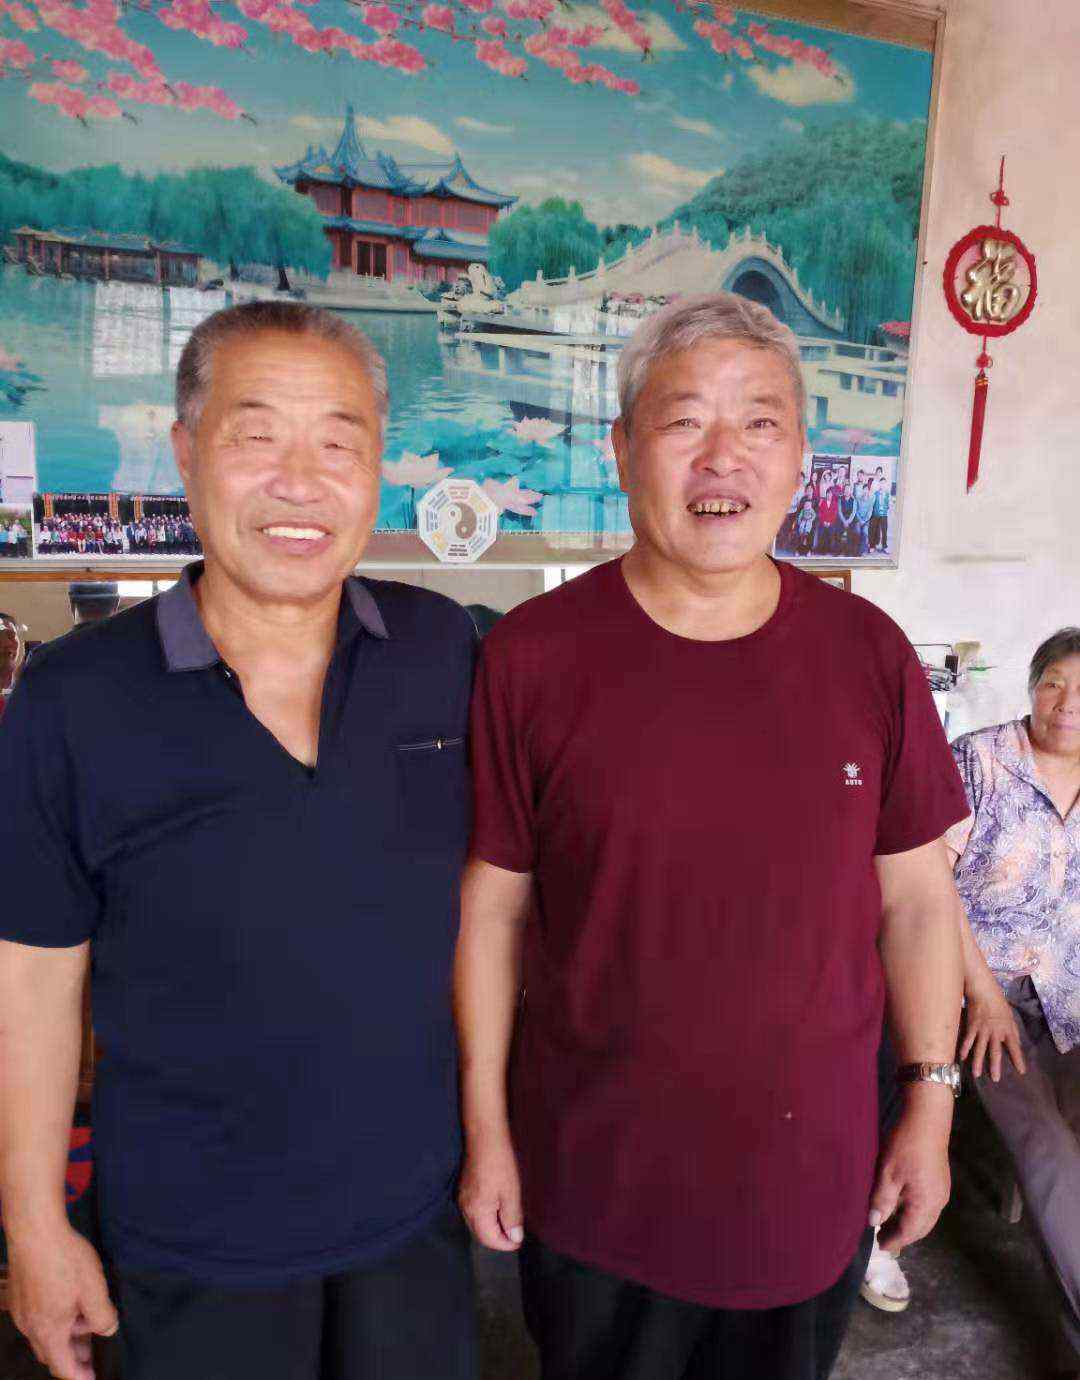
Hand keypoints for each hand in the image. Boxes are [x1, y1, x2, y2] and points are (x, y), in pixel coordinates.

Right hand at [8, 1224, 117, 1379]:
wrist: (35, 1230)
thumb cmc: (64, 1259)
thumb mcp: (94, 1289)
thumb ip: (103, 1316)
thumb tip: (108, 1329)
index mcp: (49, 1331)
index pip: (63, 1367)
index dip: (79, 1376)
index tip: (92, 1378)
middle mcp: (31, 1326)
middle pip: (52, 1352)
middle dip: (73, 1357)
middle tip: (92, 1353)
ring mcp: (23, 1311)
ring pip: (45, 1334)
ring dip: (66, 1335)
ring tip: (87, 1324)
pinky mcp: (21, 1295)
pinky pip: (39, 1317)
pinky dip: (56, 1319)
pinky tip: (71, 1302)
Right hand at [458, 1130, 523, 1251]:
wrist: (484, 1137)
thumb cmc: (500, 1164)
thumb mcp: (511, 1193)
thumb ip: (512, 1218)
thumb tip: (514, 1237)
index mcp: (476, 1212)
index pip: (489, 1240)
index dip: (505, 1244)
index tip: (519, 1241)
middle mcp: (465, 1209)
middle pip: (480, 1234)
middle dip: (498, 1238)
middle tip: (516, 1234)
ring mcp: (463, 1199)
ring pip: (476, 1224)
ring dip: (492, 1228)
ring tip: (509, 1222)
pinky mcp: (464, 1190)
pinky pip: (474, 1212)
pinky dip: (486, 1216)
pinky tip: (498, 1208)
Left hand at [869, 1092, 952, 1254]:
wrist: (927, 1120)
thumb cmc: (905, 1146)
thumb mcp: (887, 1173)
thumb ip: (881, 1200)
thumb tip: (873, 1223)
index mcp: (925, 1204)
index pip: (909, 1232)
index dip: (894, 1241)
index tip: (880, 1247)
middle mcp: (938, 1203)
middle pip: (920, 1229)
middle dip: (902, 1236)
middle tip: (882, 1238)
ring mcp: (942, 1193)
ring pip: (925, 1218)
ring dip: (908, 1224)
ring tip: (888, 1223)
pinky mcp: (941, 1183)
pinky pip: (928, 1207)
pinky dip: (914, 1213)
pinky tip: (901, 1206)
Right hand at [960, 984, 1025, 1080]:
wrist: (984, 991)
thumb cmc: (999, 1003)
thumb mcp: (1011, 1017)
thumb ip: (1013, 1032)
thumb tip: (1017, 1044)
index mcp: (1007, 1029)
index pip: (1014, 1047)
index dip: (1018, 1059)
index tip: (1021, 1071)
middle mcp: (995, 1031)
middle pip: (994, 1051)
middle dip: (995, 1066)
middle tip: (995, 1079)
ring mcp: (982, 1029)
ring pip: (979, 1048)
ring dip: (977, 1062)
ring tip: (976, 1074)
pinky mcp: (972, 1025)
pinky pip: (968, 1039)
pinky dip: (965, 1049)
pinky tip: (962, 1058)